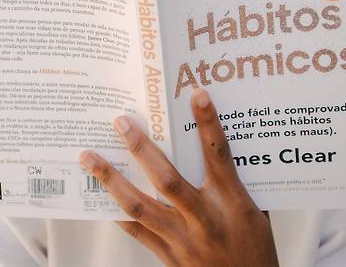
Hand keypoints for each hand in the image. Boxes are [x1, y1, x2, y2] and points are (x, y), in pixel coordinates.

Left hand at [79, 88, 278, 266]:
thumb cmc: (255, 251)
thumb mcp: (256, 213)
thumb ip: (235, 183)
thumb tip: (214, 148)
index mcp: (232, 203)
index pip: (219, 156)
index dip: (208, 123)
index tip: (196, 94)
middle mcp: (205, 219)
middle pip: (167, 179)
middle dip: (142, 148)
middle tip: (122, 122)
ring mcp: (183, 239)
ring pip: (140, 206)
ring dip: (111, 179)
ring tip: (89, 157)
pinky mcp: (168, 256)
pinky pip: (136, 230)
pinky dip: (117, 210)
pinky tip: (99, 194)